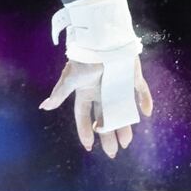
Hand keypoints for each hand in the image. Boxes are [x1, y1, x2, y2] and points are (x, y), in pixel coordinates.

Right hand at [39, 55, 153, 157]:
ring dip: (125, 125)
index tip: (90, 147)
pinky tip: (146, 112)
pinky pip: (141, 90)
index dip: (86, 131)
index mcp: (86, 92)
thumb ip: (60, 93)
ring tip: (126, 142)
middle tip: (112, 152)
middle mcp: (102, 91)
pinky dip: (145, 100)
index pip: (84, 116)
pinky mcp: (132, 76)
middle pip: (105, 117)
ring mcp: (118, 84)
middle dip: (108, 135)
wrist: (100, 37)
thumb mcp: (70, 78)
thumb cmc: (84, 58)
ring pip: (122, 109)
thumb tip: (43, 107)